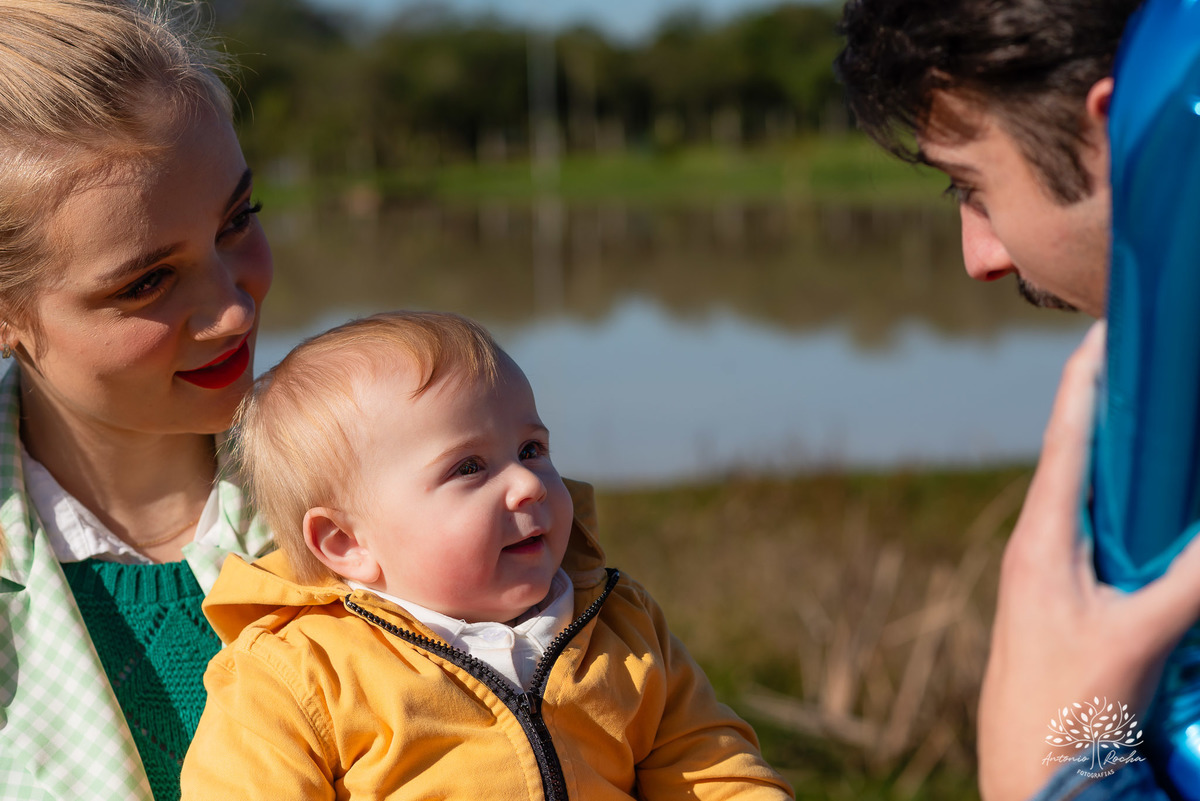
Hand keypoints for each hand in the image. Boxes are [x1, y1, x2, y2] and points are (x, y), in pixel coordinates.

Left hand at [977, 321, 1199, 800]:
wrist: (1025, 773)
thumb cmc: (1065, 704)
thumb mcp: (1138, 638)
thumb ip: (1190, 581)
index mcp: (1040, 537)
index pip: (1067, 437)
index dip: (1087, 379)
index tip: (1106, 327)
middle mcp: (1035, 542)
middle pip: (1073, 453)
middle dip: (1107, 403)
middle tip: (1142, 356)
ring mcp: (1043, 569)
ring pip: (1082, 491)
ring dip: (1114, 451)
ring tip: (1147, 410)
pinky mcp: (1060, 596)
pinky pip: (1092, 530)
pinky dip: (1119, 501)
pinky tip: (1145, 500)